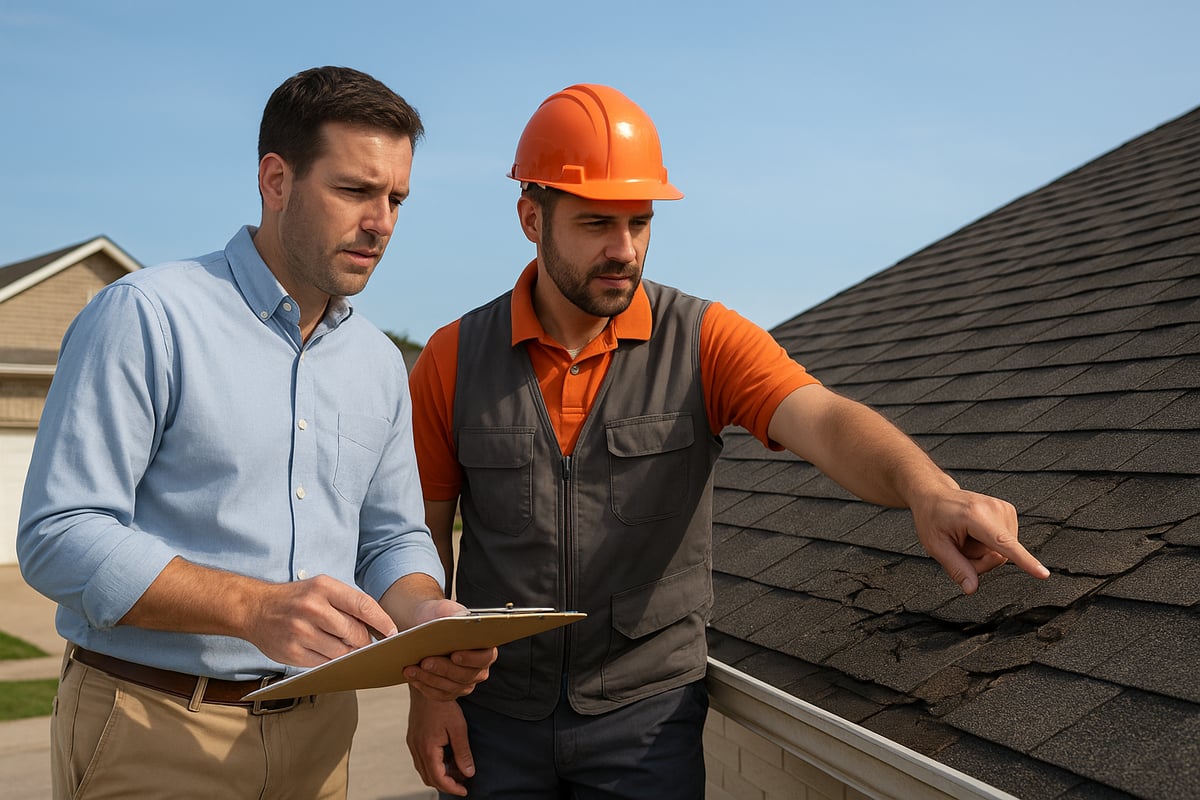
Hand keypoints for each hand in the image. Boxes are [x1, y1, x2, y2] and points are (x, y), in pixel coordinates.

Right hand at [246, 574, 397, 666]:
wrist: (255, 609)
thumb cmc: (296, 599)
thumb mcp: (321, 588)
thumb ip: (347, 603)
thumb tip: (378, 625)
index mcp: (323, 588)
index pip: (363, 605)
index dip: (382, 621)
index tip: (392, 631)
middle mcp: (312, 608)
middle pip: (354, 632)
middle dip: (365, 641)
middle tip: (366, 643)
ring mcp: (301, 631)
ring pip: (341, 651)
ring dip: (350, 653)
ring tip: (348, 648)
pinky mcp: (292, 652)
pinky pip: (324, 663)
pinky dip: (333, 662)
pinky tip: (332, 656)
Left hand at [400, 598, 497, 701]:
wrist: (426, 628)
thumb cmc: (440, 617)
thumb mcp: (447, 609)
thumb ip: (453, 613)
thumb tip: (455, 621)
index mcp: (485, 648)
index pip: (484, 657)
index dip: (470, 659)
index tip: (454, 655)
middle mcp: (479, 670)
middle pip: (464, 675)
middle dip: (443, 669)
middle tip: (425, 661)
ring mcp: (464, 684)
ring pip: (449, 687)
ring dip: (429, 678)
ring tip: (411, 669)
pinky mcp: (449, 692)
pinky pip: (437, 694)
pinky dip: (423, 686)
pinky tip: (411, 677)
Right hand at [407, 690, 473, 795]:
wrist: (426, 684)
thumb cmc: (443, 705)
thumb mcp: (458, 728)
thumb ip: (462, 752)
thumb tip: (469, 773)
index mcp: (427, 749)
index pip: (439, 778)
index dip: (452, 788)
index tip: (465, 791)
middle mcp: (416, 749)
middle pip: (429, 778)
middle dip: (446, 784)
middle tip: (463, 782)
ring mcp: (412, 743)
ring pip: (423, 770)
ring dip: (439, 775)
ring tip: (457, 770)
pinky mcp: (412, 738)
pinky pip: (421, 760)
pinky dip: (433, 765)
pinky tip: (446, 759)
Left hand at [912, 488, 1049, 593]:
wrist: (935, 494)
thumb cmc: (932, 517)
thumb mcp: (935, 545)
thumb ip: (956, 568)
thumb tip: (972, 589)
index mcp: (975, 516)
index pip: (1004, 543)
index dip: (1025, 561)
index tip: (1043, 573)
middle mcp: (994, 509)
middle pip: (1001, 556)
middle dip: (981, 562)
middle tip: (960, 550)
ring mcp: (1004, 509)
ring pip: (1005, 552)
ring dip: (985, 554)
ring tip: (966, 539)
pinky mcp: (1008, 511)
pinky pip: (1006, 543)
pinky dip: (990, 545)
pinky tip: (976, 535)